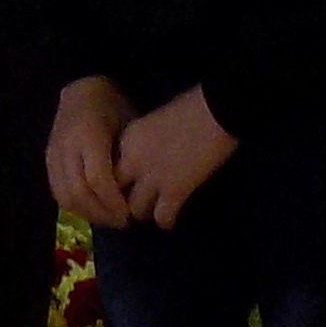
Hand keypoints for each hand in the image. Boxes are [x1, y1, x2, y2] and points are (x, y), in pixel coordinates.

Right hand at [46, 76, 134, 230]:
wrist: (82, 88)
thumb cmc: (113, 106)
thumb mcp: (129, 125)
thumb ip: (129, 158)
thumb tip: (138, 193)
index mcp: (89, 135)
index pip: (97, 178)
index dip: (112, 201)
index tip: (128, 214)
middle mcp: (67, 146)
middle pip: (78, 192)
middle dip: (100, 213)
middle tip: (121, 222)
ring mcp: (53, 154)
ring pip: (64, 196)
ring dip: (86, 213)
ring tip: (107, 218)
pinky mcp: (48, 160)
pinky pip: (57, 191)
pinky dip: (74, 205)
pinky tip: (91, 208)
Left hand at [115, 89, 238, 225]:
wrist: (216, 109)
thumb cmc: (193, 105)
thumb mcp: (157, 118)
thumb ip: (147, 139)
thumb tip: (151, 153)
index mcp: (128, 138)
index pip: (110, 167)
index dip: (120, 177)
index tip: (129, 181)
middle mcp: (133, 160)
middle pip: (116, 191)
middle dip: (124, 200)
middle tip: (136, 203)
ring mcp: (152, 178)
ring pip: (136, 209)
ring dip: (145, 212)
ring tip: (155, 212)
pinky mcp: (175, 192)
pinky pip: (162, 217)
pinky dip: (166, 221)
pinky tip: (171, 221)